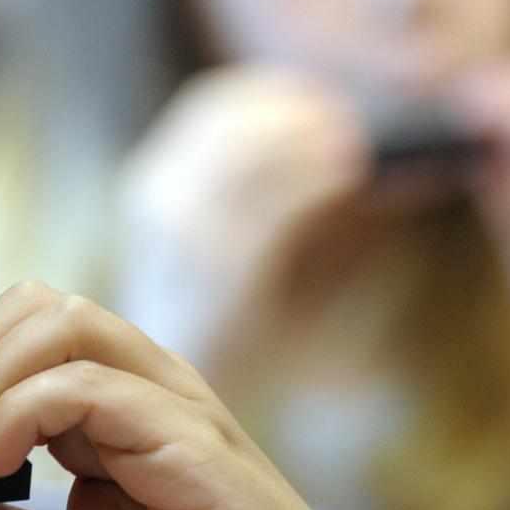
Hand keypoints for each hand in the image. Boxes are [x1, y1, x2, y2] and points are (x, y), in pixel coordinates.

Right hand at [115, 66, 369, 367]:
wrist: (174, 418)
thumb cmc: (219, 333)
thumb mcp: (223, 248)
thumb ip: (260, 193)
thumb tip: (339, 138)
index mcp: (156, 185)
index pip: (211, 104)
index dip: (271, 91)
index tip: (323, 95)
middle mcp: (157, 198)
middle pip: (230, 121)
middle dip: (293, 110)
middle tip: (346, 117)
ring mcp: (181, 233)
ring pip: (248, 154)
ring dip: (305, 138)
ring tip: (353, 144)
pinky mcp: (216, 270)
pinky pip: (269, 204)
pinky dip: (312, 178)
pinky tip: (348, 175)